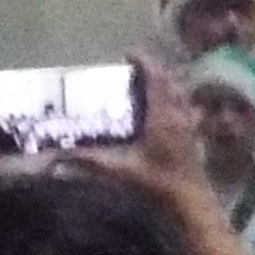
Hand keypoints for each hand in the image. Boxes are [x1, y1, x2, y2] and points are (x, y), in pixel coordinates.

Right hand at [70, 61, 203, 208]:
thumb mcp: (121, 170)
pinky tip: (162, 111)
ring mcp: (190, 125)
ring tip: (145, 85)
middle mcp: (179, 114)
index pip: (156, 78)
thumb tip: (61, 155)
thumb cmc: (158, 183)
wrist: (191, 202)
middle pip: (170, 82)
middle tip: (133, 69)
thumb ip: (91, 160)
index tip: (128, 52)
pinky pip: (185, 108)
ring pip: (180, 94)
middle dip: (153, 71)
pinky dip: (173, 101)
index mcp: (163, 116)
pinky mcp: (194, 136)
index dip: (144, 62)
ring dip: (164, 84)